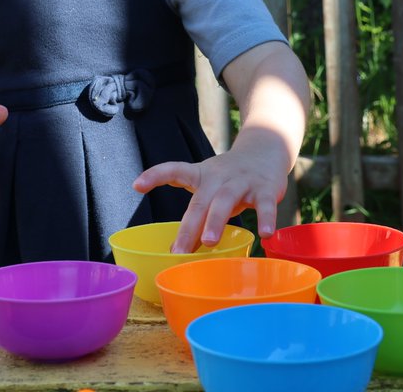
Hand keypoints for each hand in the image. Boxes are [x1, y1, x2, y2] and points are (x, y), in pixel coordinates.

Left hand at [134, 144, 287, 253]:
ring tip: (209, 243)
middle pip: (200, 201)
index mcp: (201, 175)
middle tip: (178, 251)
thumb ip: (197, 218)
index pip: (175, 171)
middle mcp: (219, 176)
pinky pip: (265, 204)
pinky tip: (265, 235)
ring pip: (226, 200)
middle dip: (189, 227)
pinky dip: (265, 218)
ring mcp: (242, 181)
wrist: (265, 150)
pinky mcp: (266, 188)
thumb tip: (179, 252)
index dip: (155, 176)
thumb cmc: (230, 179)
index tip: (137, 185)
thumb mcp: (210, 191)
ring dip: (216, 221)